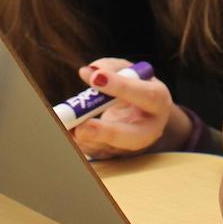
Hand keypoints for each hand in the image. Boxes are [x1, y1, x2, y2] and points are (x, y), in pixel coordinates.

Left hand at [69, 57, 190, 158]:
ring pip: (109, 148)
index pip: (146, 96)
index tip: (95, 78)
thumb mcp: (129, 70)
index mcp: (159, 101)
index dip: (121, 87)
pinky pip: (96, 153)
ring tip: (64, 126)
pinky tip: (65, 132)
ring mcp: (133, 146)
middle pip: (133, 137)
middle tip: (81, 127)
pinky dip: (78, 143)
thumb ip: (111, 67)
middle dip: (106, 132)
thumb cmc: (135, 86)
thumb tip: (87, 72)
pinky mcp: (115, 156)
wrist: (141, 112)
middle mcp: (150, 129)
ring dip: (83, 139)